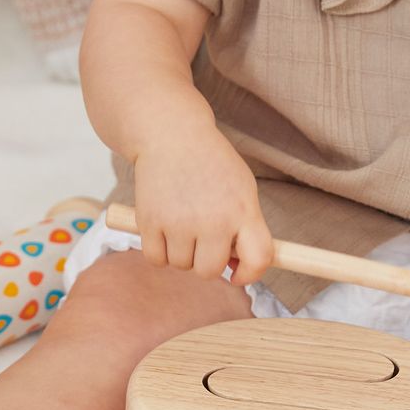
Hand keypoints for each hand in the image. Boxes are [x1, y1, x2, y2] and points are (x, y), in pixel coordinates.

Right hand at [132, 122, 273, 286]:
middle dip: (205, 260)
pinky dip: (158, 249)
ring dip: (180, 252)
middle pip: (210, 271)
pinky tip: (163, 227)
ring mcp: (180, 222)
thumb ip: (244, 226)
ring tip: (181, 222)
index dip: (249, 274)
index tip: (237, 272)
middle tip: (201, 238)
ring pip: (181, 265)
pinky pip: (156, 258)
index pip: (259, 259)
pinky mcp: (150, 221)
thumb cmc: (210, 163)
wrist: (172, 135)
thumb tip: (234, 267)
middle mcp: (213, 220)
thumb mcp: (241, 188)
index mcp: (243, 210)